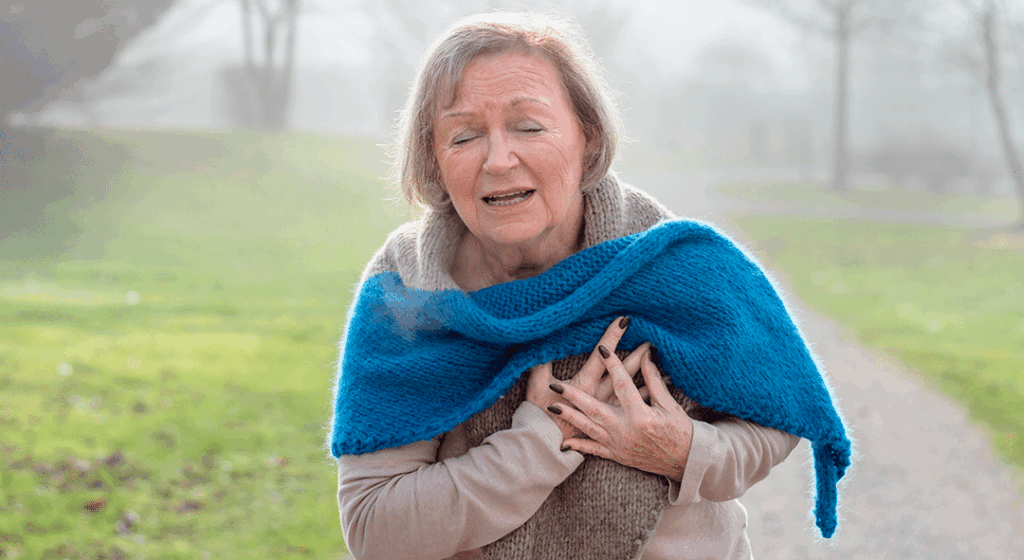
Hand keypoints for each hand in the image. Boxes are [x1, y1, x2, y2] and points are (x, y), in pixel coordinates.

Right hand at [526, 316, 650, 440]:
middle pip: (622, 373)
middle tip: (651, 338)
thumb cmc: (538, 415)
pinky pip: (633, 408)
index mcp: (584, 385)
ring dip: (647, 376)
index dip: (611, 337)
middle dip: (637, 355)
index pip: (600, 356)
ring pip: (632, 392)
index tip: (625, 320)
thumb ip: (540, 363)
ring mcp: (607, 411)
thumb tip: (540, 342)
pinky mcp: (611, 420)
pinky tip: (659, 387)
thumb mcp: (535, 386)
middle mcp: (599, 397)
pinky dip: (647, 397)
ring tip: (663, 362)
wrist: (543, 445)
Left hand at [549, 346, 693, 480]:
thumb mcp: (669, 404)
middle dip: (574, 396)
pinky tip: (563, 442)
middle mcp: (626, 430)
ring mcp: (619, 444)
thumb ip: (654, 380)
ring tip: (553, 406)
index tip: (602, 347)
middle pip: (595, 409)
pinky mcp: (617, 455)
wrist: (685, 462)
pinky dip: (579, 446)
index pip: (623, 384)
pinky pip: (594, 450)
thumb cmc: (680, 431)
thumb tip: (646, 355)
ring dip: (570, 417)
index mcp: (641, 415)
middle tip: (556, 384)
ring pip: (589, 428)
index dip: (613, 365)